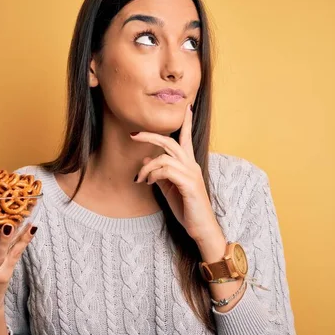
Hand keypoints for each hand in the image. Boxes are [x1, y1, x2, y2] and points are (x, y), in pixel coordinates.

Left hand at [131, 104, 220, 242]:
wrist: (201, 228)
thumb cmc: (187, 208)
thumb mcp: (168, 188)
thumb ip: (159, 173)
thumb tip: (146, 160)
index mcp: (188, 165)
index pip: (186, 139)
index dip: (187, 123)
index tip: (187, 107)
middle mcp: (192, 165)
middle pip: (170, 142)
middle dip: (150, 136)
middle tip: (133, 134)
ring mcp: (191, 174)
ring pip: (165, 156)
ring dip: (147, 167)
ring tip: (140, 178)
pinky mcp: (189, 184)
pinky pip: (167, 170)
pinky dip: (154, 174)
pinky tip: (149, 183)